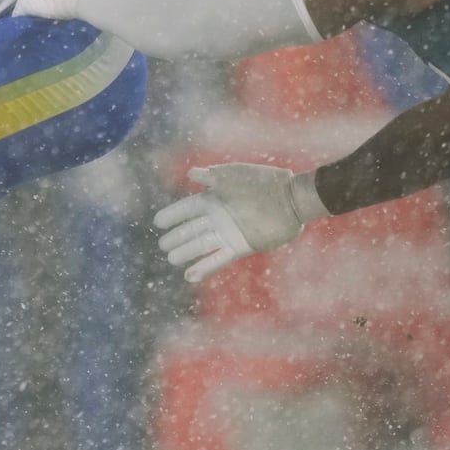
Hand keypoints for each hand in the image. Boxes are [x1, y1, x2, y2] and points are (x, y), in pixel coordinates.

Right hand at [153, 164, 326, 282]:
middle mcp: (219, 217)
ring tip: (172, 259)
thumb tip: (191, 174)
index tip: (157, 222)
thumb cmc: (264, 182)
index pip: (187, 209)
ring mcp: (229, 233)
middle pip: (191, 229)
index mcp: (215, 199)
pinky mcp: (241, 246)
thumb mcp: (235, 175)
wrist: (292, 199)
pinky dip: (204, 267)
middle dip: (176, 237)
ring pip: (201, 245)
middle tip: (163, 245)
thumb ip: (213, 177)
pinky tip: (190, 275)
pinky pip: (218, 259)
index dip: (172, 215)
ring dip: (186, 253)